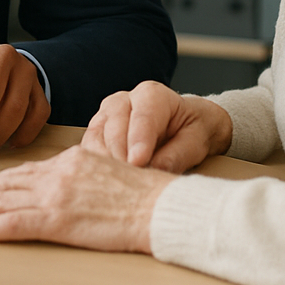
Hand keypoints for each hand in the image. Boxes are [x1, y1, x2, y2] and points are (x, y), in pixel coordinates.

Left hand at [0, 145, 172, 252]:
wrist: (160, 206)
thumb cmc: (146, 193)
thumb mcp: (112, 167)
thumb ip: (87, 168)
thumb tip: (76, 175)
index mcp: (71, 158)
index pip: (24, 171)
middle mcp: (57, 172)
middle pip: (6, 183)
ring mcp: (55, 194)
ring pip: (0, 200)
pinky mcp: (56, 219)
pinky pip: (10, 224)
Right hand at [81, 81, 232, 172]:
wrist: (183, 127)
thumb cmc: (190, 131)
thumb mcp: (196, 142)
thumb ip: (177, 154)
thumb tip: (156, 169)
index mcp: (151, 95)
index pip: (142, 116)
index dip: (139, 140)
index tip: (138, 162)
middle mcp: (122, 101)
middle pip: (114, 129)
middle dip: (122, 158)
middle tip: (131, 185)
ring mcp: (104, 117)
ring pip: (97, 141)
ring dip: (107, 166)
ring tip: (122, 189)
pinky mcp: (95, 135)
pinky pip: (89, 153)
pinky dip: (97, 169)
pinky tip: (110, 185)